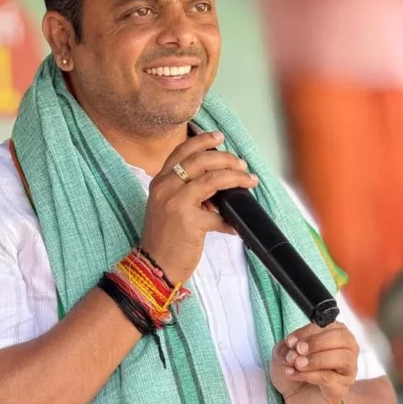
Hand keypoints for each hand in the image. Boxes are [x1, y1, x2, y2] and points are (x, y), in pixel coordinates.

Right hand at [139, 131, 257, 284]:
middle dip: (226, 158)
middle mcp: (165, 188)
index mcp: (159, 182)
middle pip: (200, 160)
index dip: (202, 140)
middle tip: (241, 164)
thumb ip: (186, 191)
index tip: (219, 137)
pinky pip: (218, 215)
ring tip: (248, 181)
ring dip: (235, 177)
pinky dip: (230, 220)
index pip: (182, 151)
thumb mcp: (166, 207)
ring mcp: (175, 202)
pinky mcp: (188, 221)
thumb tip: (217, 184)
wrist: (153, 266)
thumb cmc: (163, 239)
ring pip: (212, 178)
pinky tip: (235, 226)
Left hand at [270, 322, 358, 403]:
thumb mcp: (283, 353)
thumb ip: (287, 346)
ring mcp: (346, 372)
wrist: (294, 399)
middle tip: (298, 350)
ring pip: (343, 359)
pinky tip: (293, 374)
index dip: (309, 331)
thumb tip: (294, 350)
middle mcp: (346, 352)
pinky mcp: (340, 390)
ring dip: (317, 359)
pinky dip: (309, 375)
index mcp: (334, 336)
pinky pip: (330, 379)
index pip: (330, 326)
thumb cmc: (294, 370)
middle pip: (344, 339)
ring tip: (297, 363)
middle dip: (318, 342)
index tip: (291, 340)